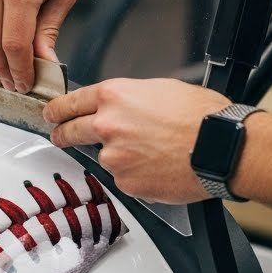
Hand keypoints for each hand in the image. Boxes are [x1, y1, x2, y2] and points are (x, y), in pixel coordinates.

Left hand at [43, 77, 230, 203]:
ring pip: (104, 157)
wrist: (220, 146)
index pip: (70, 103)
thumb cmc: (201, 116)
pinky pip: (124, 179)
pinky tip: (158, 167)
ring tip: (151, 152)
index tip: (51, 115)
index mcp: (115, 97)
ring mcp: (114, 157)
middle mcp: (108, 125)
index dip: (57, 110)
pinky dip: (136, 175)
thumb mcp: (161, 89)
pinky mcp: (126, 183)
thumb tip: (122, 108)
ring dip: (118, 157)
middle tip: (60, 136)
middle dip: (61, 134)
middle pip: (70, 131)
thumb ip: (130, 99)